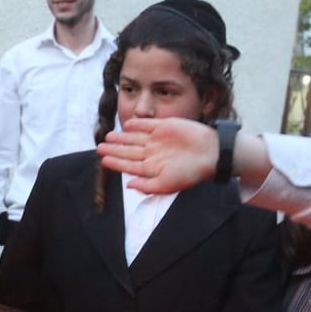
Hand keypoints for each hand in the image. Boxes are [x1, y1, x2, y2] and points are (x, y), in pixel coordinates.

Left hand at [97, 117, 217, 193]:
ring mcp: (158, 139)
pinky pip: (147, 125)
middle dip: (114, 149)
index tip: (104, 160)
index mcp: (152, 168)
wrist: (211, 153)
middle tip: (99, 147)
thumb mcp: (167, 185)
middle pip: (128, 151)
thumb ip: (146, 186)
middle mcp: (152, 153)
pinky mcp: (165, 126)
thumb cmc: (191, 173)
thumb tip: (128, 186)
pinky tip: (126, 125)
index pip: (129, 165)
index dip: (116, 163)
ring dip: (121, 137)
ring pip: (134, 138)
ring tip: (108, 136)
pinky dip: (136, 125)